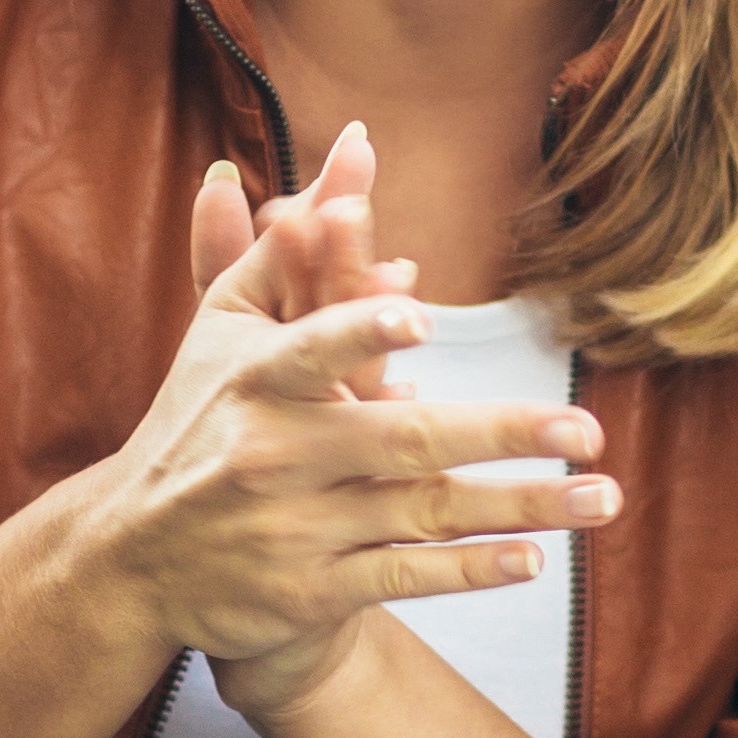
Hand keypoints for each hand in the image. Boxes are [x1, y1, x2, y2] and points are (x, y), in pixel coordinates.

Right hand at [83, 124, 616, 722]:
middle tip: (582, 426)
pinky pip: (404, 577)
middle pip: (401, 439)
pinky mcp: (309, 591)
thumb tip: (356, 146)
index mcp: (252, 381)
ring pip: (423, 513)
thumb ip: (293, 240)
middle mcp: (273, 455)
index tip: (418, 311)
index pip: (311, 348)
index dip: (360, 330)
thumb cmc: (200, 419)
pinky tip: (533, 559)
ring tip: (600, 495)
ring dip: (518, 507)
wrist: (136, 559)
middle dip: (498, 432)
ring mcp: (295, 529)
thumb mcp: (226, 328)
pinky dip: (467, 570)